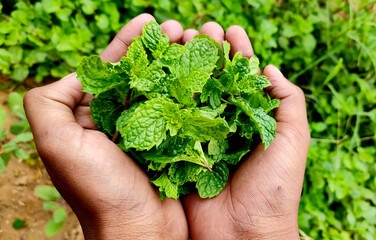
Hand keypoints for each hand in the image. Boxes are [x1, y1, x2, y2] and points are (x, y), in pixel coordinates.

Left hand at [24, 14, 188, 239]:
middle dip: (161, 47)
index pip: (109, 69)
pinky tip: (207, 73)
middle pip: (141, 74)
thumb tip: (75, 74)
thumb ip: (48, 103)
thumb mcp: (58, 145)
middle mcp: (120, 122)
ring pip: (165, 88)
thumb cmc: (100, 191)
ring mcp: (149, 132)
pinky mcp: (173, 144)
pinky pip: (183, 110)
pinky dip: (195, 90)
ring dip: (181, 63)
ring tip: (200, 42)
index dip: (128, 42)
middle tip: (183, 28)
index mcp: (92, 117)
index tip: (150, 19)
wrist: (140, 232)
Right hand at [182, 24, 309, 238]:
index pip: (243, 78)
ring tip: (181, 39)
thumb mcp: (294, 140)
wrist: (244, 233)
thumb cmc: (274, 187)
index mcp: (251, 119)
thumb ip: (288, 103)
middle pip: (214, 80)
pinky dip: (165, 96)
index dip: (238, 52)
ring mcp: (200, 136)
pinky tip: (161, 72)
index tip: (231, 30)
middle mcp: (224, 124)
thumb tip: (270, 69)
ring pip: (191, 93)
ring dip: (186, 65)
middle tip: (201, 28)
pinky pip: (171, 120)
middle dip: (208, 52)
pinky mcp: (179, 151)